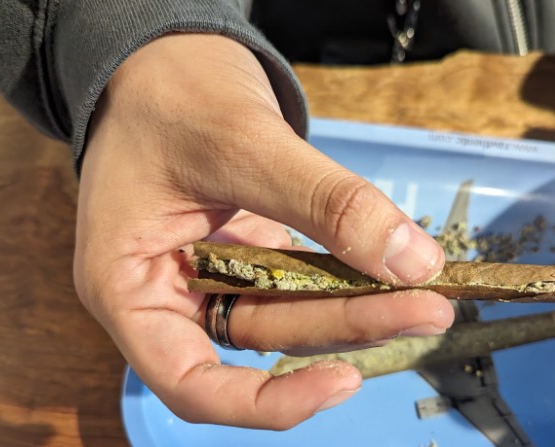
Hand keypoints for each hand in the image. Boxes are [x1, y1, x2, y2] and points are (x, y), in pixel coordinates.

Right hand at [74, 33, 451, 428]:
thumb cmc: (170, 93)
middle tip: (425, 308)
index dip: (262, 402)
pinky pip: (298, 280)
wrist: (167, 57)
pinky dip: (344, 274)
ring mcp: (210, 275)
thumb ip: (325, 203)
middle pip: (261, 340)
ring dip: (357, 305)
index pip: (189, 382)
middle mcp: (169, 292)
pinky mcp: (245, 254)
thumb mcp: (242, 142)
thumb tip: (410, 259)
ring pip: (289, 313)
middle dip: (345, 328)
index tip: (340, 383)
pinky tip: (393, 270)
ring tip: (427, 292)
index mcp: (127, 284)